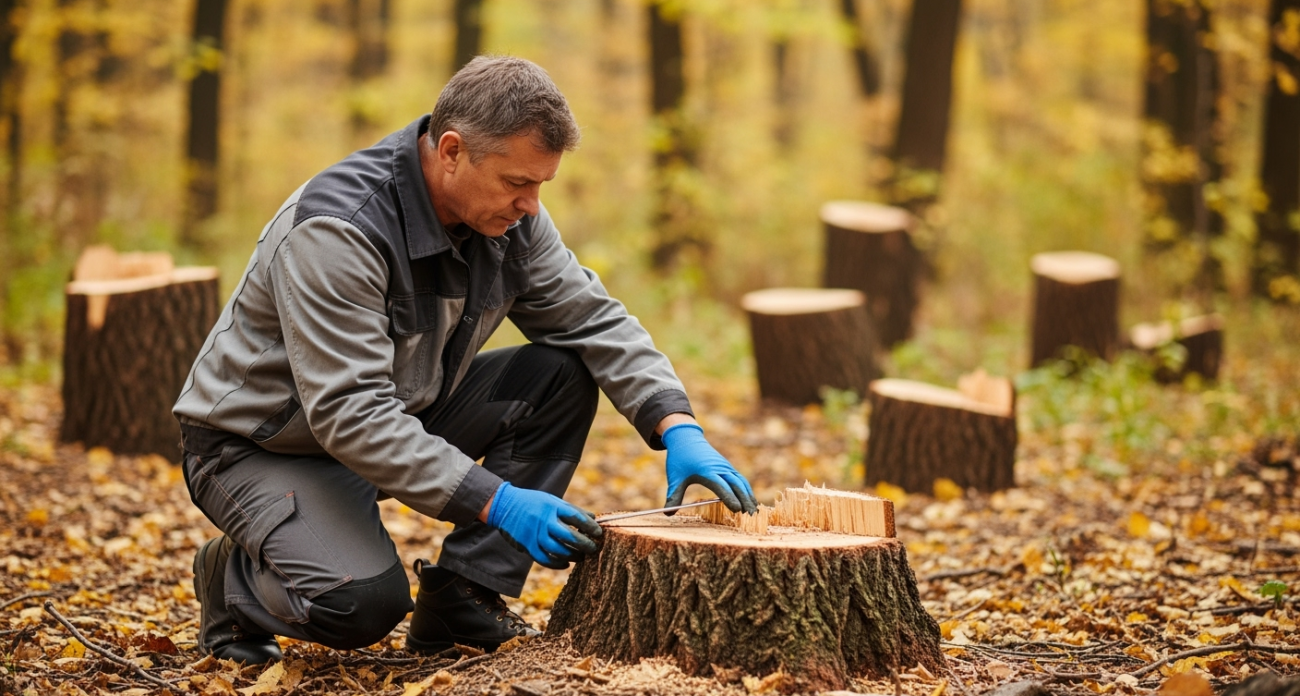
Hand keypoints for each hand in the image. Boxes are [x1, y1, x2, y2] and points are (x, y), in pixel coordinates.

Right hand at [486, 482, 602, 568]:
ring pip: (557, 550)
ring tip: (581, 556)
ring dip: (572, 555)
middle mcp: (544, 520)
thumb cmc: (534, 502)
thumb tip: (593, 518)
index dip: (590, 526)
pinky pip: (544, 559)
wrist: (504, 505)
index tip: (598, 533)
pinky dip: (556, 564)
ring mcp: (535, 534)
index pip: (576, 517)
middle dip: (584, 544)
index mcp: (552, 506)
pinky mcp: (527, 545)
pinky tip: (566, 564)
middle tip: (593, 548)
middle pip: (568, 536)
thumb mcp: (552, 500)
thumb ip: (571, 510)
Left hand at [662, 423, 757, 514]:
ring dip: (748, 495)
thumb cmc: (680, 459)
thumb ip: (673, 496)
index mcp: (706, 471)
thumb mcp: (674, 478)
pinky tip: (750, 499)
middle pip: (736, 484)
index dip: (730, 498)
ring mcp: (725, 466)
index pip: (721, 486)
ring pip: (740, 481)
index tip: (737, 509)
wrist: (686, 438)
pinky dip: (746, 488)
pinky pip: (740, 478)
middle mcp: (719, 468)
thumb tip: (668, 514)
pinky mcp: (727, 466)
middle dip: (744, 499)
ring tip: (754, 510)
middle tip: (750, 515)